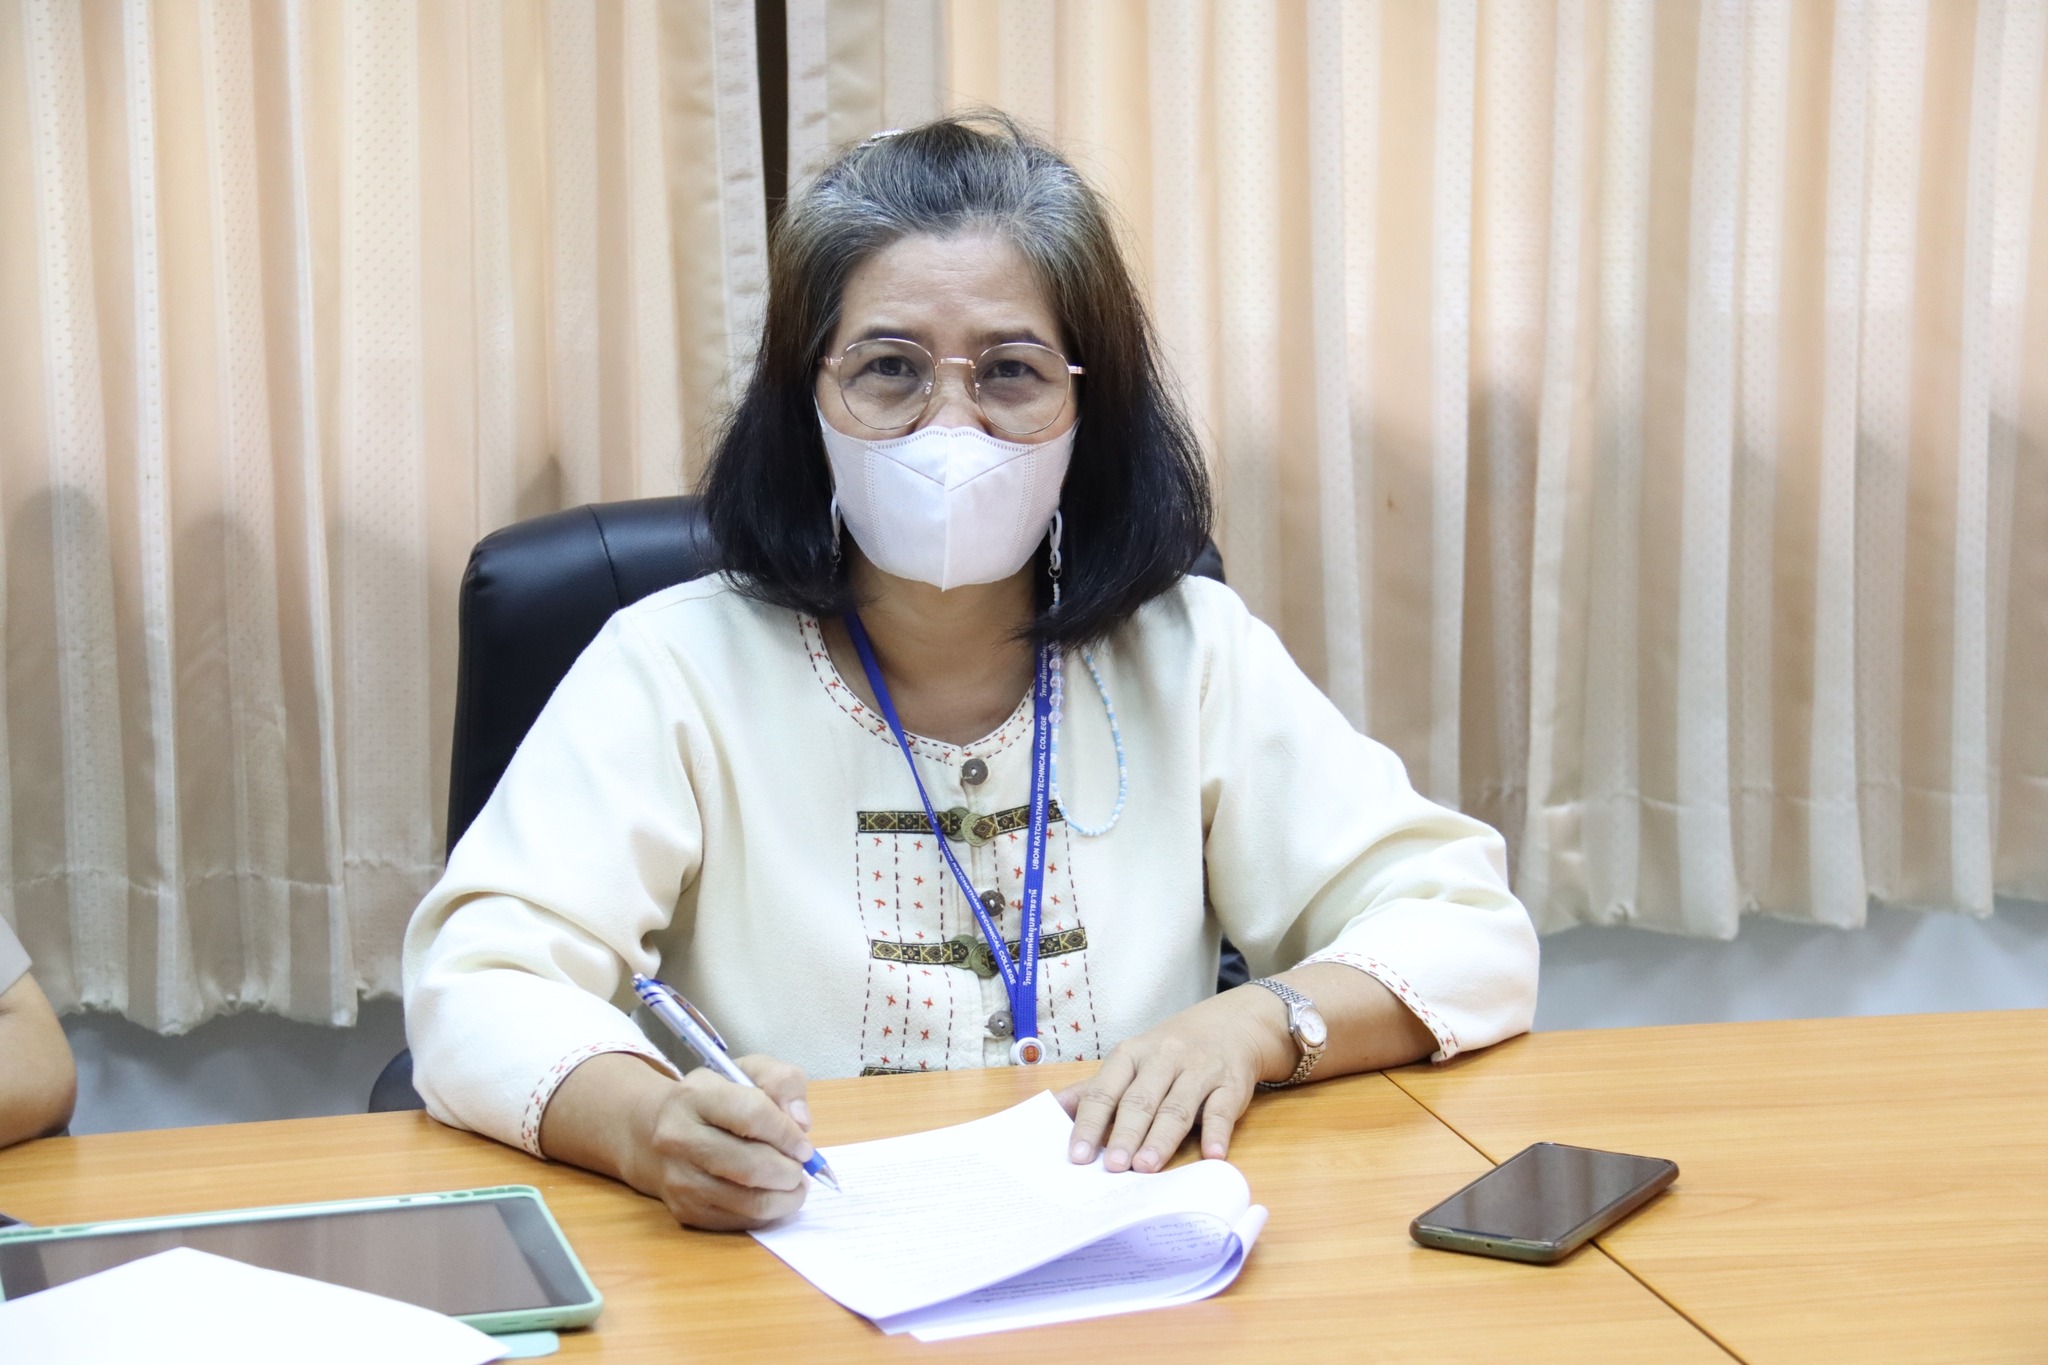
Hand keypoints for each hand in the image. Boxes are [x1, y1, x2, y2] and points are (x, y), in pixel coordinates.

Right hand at [624, 1055, 817, 1230]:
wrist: (656, 1133)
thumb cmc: (716, 1100)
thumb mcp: (750, 1072)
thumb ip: (783, 1082)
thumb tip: (801, 1122)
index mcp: (695, 1095)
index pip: (752, 1115)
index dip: (787, 1133)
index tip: (804, 1144)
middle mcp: (678, 1137)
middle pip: (752, 1166)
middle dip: (790, 1170)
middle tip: (800, 1166)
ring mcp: (679, 1179)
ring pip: (750, 1201)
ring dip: (786, 1196)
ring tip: (793, 1182)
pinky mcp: (685, 1210)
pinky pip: (741, 1221)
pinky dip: (769, 1212)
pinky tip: (771, 1194)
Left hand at [1056, 987, 1293, 1172]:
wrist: (1231, 1025)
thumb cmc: (1170, 1052)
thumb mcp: (1130, 1061)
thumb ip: (1094, 1088)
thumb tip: (1051, 1111)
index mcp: (1131, 1055)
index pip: (1105, 1091)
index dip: (1090, 1123)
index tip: (1077, 1155)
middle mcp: (1163, 1059)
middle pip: (1140, 1100)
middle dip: (1125, 1134)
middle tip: (1113, 1166)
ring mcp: (1199, 1071)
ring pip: (1177, 1106)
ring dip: (1161, 1138)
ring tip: (1146, 1166)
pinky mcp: (1230, 1084)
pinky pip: (1222, 1109)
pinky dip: (1216, 1132)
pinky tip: (1211, 1155)